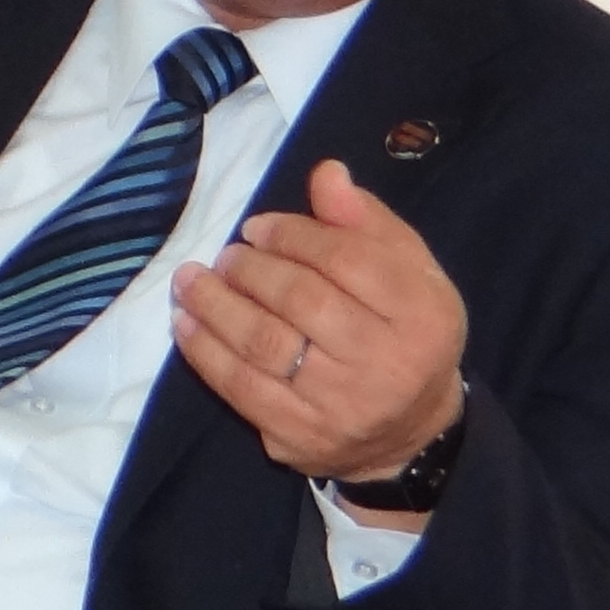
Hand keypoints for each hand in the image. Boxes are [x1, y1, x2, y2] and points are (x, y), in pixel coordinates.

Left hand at [170, 160, 469, 511]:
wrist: (410, 430)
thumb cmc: (404, 333)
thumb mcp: (407, 272)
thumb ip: (367, 223)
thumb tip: (326, 173)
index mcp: (423, 313)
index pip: (348, 260)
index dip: (293, 236)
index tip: (257, 228)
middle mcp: (385, 361)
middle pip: (301, 300)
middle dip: (251, 270)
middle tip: (226, 256)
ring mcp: (340, 404)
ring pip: (263, 344)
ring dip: (215, 305)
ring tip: (191, 281)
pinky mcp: (299, 435)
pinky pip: (240, 388)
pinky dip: (204, 351)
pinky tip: (186, 324)